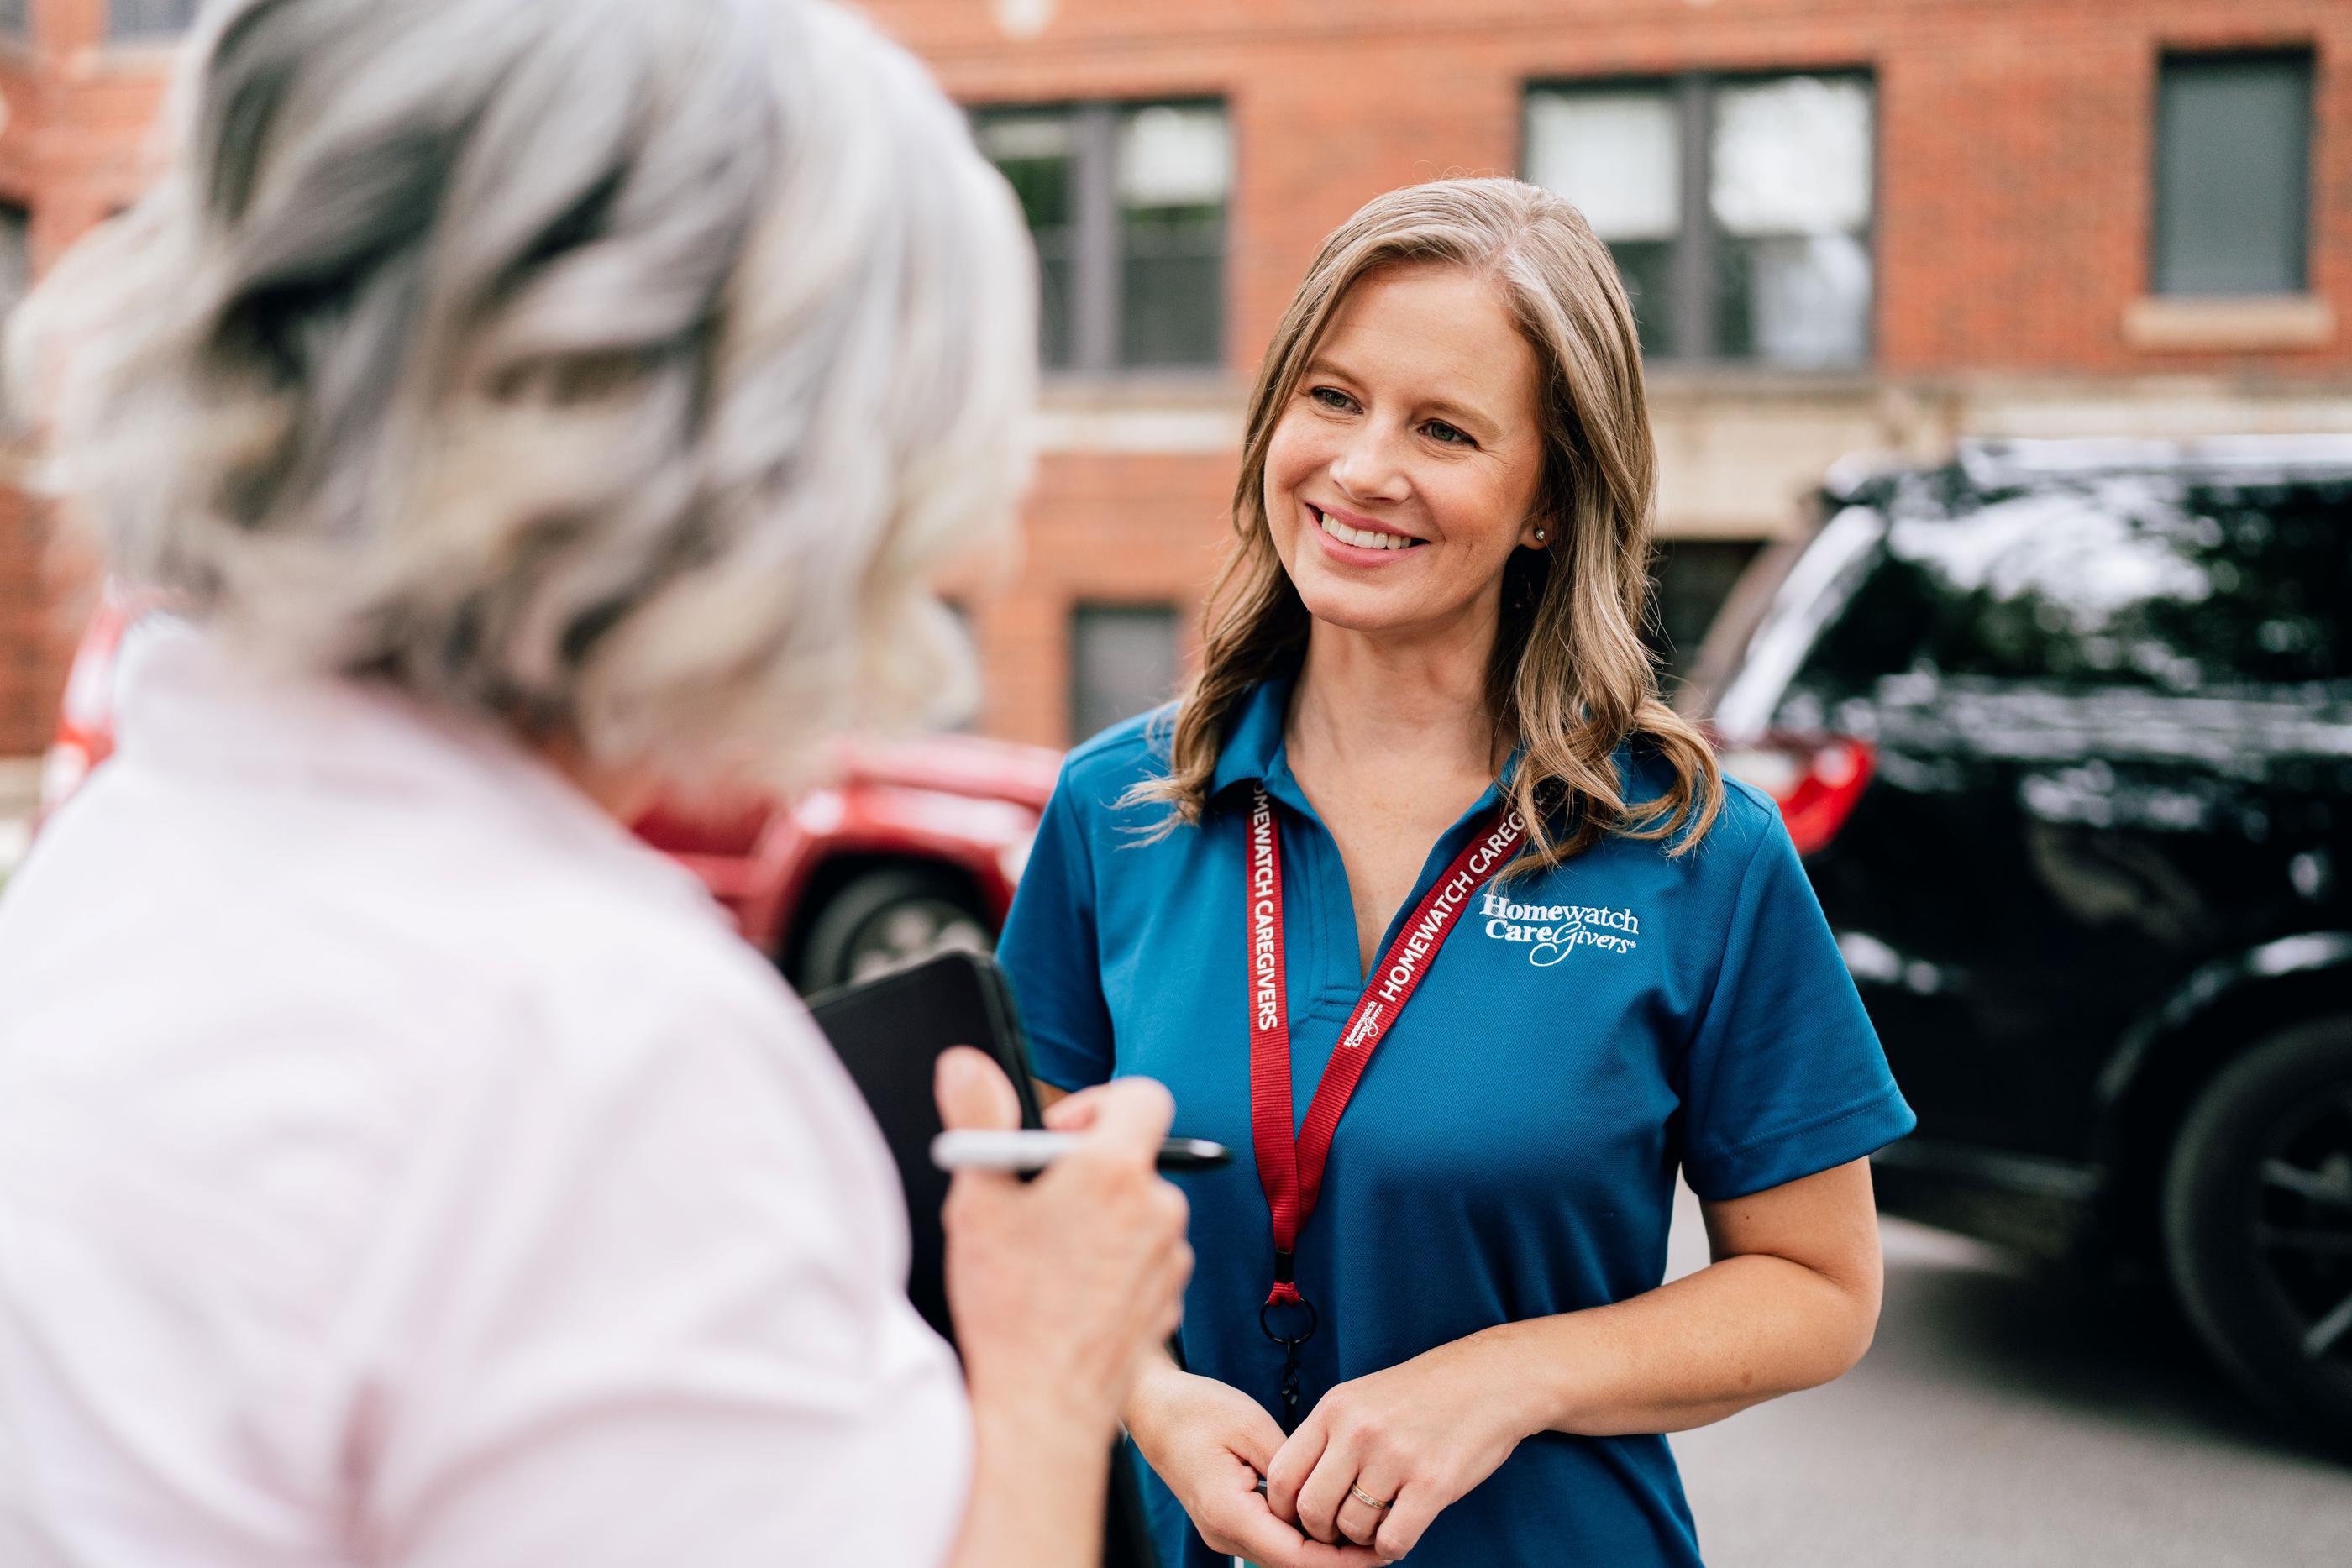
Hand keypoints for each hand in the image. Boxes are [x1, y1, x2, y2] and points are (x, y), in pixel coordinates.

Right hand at [935, 1049, 1193, 1441]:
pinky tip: (1070, 1296)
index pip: (1142, 1096)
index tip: (1057, 1138)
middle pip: (1132, 1159)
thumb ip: (978, 1118)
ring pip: (1138, 1212)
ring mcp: (1170, 1259)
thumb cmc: (1008, 1307)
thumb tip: (965, 1063)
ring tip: (1046, 1260)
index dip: (1098, 1104)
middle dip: (1086, 1172)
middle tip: (1035, 1204)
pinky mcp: (1171, 1301)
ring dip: (1100, 1220)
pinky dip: (1114, 1265)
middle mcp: (1158, 1208)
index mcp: (1116, 1171)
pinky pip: (1145, 1260)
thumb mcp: (978, 1201)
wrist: (1044, 1408)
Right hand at [1124, 1362, 1390, 1567]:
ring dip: (1324, 1553)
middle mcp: (1223, 1532)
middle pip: (1293, 1566)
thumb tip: (1328, 1496)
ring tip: (1369, 1535)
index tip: (1381, 1553)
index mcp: (1228, 1512)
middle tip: (1387, 1545)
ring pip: (1284, 1558)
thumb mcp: (1252, 1428)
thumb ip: (1291, 1468)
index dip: (1343, 1562)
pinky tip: (1334, 1520)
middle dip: (1340, 1562)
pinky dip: (1305, 1538)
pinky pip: (1273, 1541)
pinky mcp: (1228, 1520)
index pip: (1296, 1559)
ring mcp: (1223, 1531)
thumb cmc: (1196, 1409)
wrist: (1151, 1406)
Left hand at [1264, 1335, 1533, 1560]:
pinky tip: (1402, 1530)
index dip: (1285, 1508)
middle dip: (1322, 1532)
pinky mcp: (1432, 1483)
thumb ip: (1329, 1437)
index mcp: (1335, 1408)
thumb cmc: (1425, 1394)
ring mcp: (1395, 1457)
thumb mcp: (1362, 1398)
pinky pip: (1393, 1540)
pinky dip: (1392, 1548)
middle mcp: (1358, 1431)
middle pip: (1311, 1510)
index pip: (1283, 1473)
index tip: (1302, 1518)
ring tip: (1380, 1522)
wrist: (1490, 1380)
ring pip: (1352, 1529)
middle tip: (1342, 1530)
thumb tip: (1295, 1490)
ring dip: (1363, 1538)